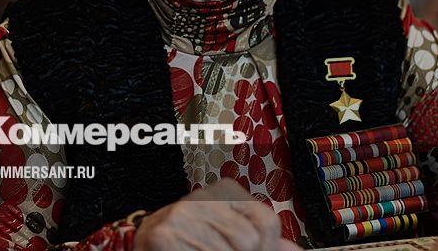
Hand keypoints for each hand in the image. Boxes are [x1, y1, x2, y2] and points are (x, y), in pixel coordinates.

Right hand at [134, 179, 301, 250]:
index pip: (266, 222)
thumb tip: (295, 250)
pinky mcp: (163, 235)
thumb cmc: (190, 242)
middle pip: (249, 240)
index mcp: (226, 192)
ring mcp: (182, 214)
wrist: (143, 244)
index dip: (266, 248)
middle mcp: (205, 197)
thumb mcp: (228, 235)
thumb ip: (262, 242)